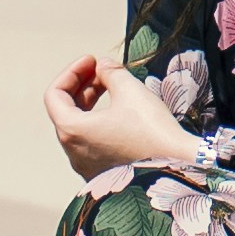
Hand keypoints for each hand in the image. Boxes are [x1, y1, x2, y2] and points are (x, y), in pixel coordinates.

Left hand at [45, 47, 202, 180]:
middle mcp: (74, 152)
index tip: (92, 61)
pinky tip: (121, 113)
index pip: (55, 95)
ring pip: (80, 127)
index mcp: (73, 131)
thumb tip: (103, 67)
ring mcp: (87, 166)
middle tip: (103, 71)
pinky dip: (99, 122)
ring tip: (115, 89)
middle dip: (83, 86)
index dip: (72, 72)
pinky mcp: (103, 174)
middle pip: (66, 111)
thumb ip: (110, 72)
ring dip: (92, 104)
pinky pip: (92, 142)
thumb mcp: (131, 90)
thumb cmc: (153, 133)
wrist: (179, 169)